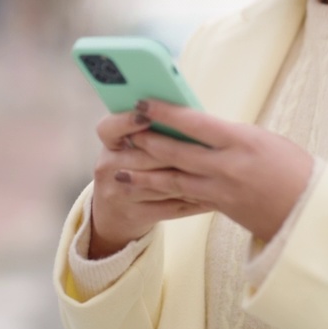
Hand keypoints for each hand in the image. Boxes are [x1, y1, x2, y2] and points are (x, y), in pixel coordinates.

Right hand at [88, 109, 208, 258]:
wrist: (116, 210)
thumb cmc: (136, 164)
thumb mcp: (134, 144)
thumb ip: (155, 130)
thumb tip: (189, 113)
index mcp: (110, 143)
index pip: (108, 128)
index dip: (127, 121)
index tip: (147, 115)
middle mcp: (108, 167)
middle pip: (144, 157)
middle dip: (176, 152)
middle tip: (207, 145)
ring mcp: (118, 194)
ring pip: (160, 184)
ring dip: (192, 177)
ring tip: (219, 171)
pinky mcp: (135, 215)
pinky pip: (170, 207)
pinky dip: (194, 201)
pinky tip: (215, 196)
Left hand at [122, 99, 313, 242]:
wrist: (308, 212)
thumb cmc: (292, 167)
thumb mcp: (262, 139)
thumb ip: (228, 135)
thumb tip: (195, 128)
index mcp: (242, 142)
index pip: (195, 123)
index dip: (166, 113)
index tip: (144, 102)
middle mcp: (227, 167)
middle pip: (177, 153)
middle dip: (147, 142)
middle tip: (125, 132)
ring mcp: (221, 191)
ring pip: (173, 181)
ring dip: (144, 174)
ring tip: (121, 169)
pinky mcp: (219, 208)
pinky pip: (184, 198)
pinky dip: (163, 192)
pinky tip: (145, 189)